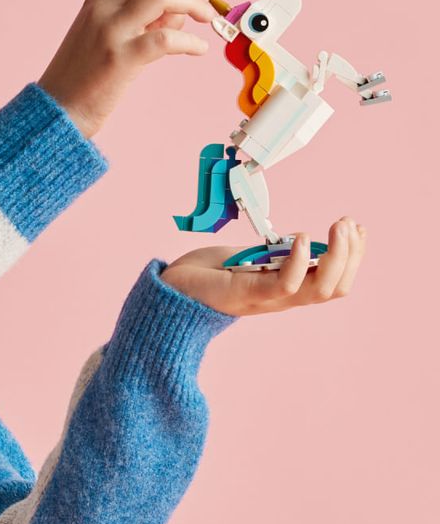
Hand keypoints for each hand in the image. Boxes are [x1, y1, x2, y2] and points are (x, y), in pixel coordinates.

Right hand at [37, 0, 217, 139]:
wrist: (56, 111)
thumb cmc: (83, 81)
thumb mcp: (107, 40)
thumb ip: (141, 21)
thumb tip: (181, 10)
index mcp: (97, 1)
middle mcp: (102, 9)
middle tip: (207, 1)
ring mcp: (109, 32)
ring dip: (192, 2)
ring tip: (206, 19)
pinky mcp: (119, 60)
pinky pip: (164, 39)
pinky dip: (189, 41)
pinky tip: (199, 49)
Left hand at [160, 217, 367, 316]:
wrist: (167, 294)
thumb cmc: (204, 275)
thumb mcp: (246, 258)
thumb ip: (271, 254)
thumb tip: (298, 241)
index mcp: (284, 289)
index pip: (332, 282)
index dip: (351, 258)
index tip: (356, 229)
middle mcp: (280, 299)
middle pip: (334, 288)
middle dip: (351, 255)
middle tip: (349, 224)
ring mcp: (265, 299)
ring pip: (318, 289)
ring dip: (337, 257)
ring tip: (338, 227)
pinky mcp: (245, 294)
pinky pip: (284, 285)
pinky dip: (299, 262)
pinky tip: (301, 237)